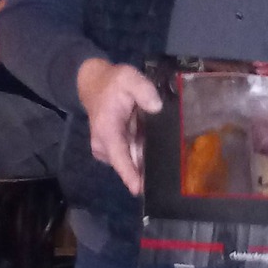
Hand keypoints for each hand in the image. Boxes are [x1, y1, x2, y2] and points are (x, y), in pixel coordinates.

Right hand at [77, 58, 161, 195]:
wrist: (95, 83)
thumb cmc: (112, 82)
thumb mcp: (128, 77)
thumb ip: (142, 89)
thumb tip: (156, 106)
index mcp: (107, 131)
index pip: (119, 158)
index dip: (130, 175)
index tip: (139, 190)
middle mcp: (105, 145)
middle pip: (129, 163)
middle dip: (148, 168)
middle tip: (172, 174)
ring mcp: (110, 149)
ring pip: (133, 160)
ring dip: (148, 159)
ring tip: (171, 162)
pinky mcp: (116, 149)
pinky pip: (133, 155)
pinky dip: (145, 154)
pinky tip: (161, 151)